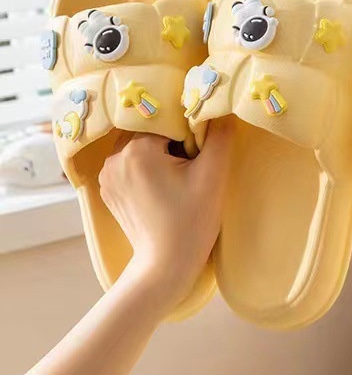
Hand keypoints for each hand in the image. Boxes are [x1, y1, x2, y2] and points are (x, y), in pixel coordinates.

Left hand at [98, 119, 233, 308]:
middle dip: (173, 142)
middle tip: (192, 168)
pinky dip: (147, 168)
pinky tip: (163, 189)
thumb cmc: (191, 222)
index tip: (200, 155)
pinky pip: (130, 164)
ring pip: (140, 146)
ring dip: (160, 154)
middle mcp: (114, 157)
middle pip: (152, 132)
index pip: (168, 121)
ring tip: (177, 180)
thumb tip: (221, 109)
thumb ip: (219, 137)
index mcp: (137, 149)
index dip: (189, 133)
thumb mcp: (212, 177)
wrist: (166, 265)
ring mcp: (107, 175)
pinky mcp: (108, 189)